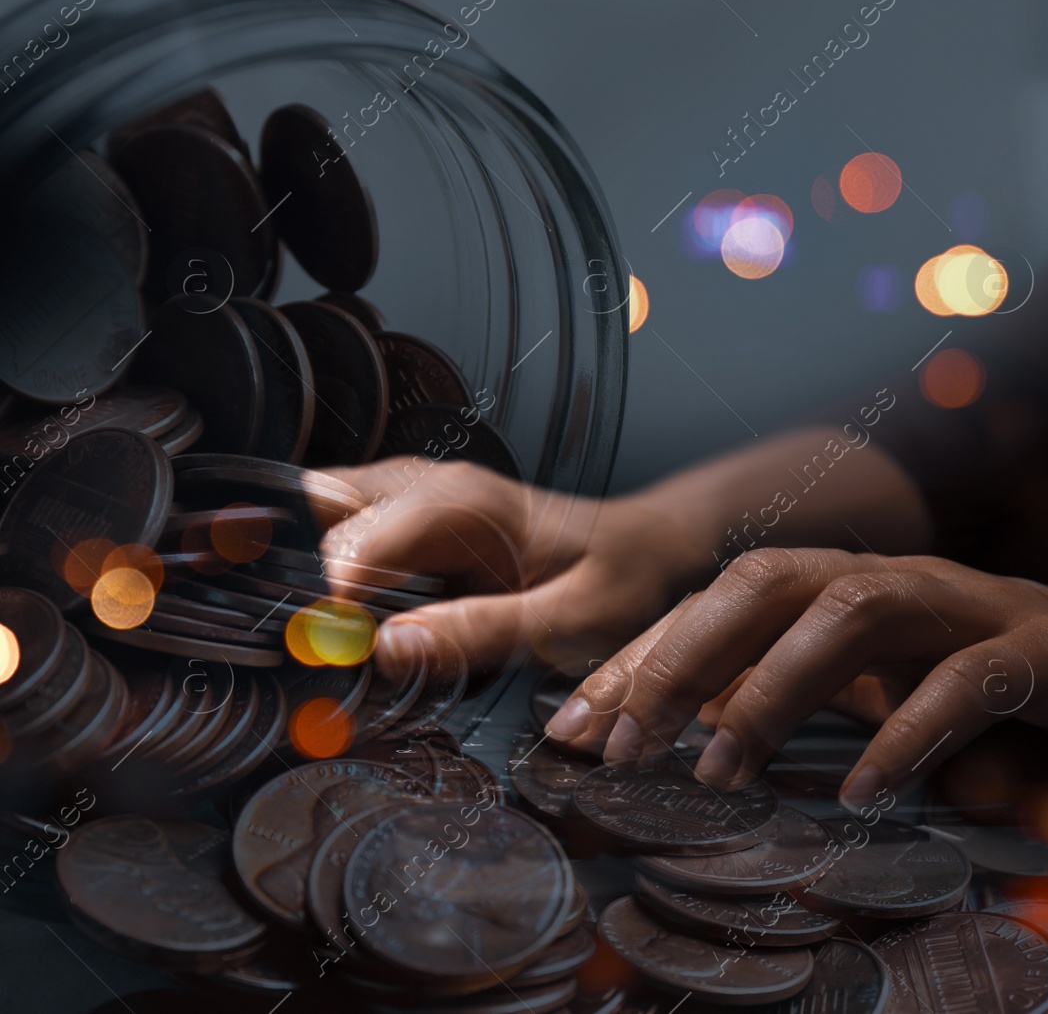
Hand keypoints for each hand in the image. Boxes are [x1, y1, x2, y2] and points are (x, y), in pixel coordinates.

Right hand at [318, 460, 709, 683]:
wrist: (646, 549)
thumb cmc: (620, 578)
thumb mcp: (568, 620)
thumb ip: (481, 632)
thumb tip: (387, 648)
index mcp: (458, 501)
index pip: (350, 545)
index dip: (327, 609)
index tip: (330, 665)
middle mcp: (423, 486)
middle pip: (313, 519)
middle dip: (297, 586)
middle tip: (316, 658)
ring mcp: (409, 497)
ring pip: (315, 522)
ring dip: (306, 581)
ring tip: (325, 648)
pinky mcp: (406, 521)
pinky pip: (340, 538)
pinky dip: (326, 580)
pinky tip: (343, 630)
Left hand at [543, 548, 1047, 808]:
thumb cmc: (1026, 705)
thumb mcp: (902, 703)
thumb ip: (824, 710)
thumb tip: (708, 749)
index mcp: (862, 591)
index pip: (730, 604)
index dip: (647, 657)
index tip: (572, 729)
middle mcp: (908, 582)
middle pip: (770, 583)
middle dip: (682, 656)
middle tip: (617, 747)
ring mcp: (979, 606)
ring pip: (855, 611)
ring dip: (774, 688)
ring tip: (719, 775)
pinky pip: (969, 677)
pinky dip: (908, 727)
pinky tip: (862, 789)